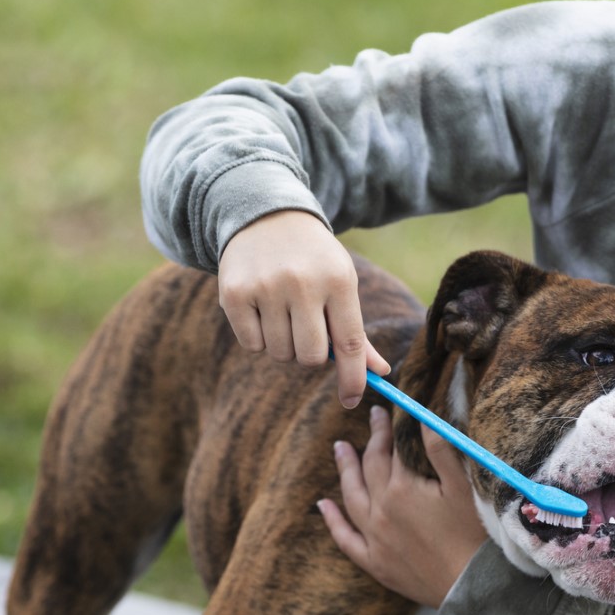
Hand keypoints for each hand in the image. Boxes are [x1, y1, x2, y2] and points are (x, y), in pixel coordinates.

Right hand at [218, 210, 391, 408]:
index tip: (352, 400)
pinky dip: (258, 337)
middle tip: (307, 331)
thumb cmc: (313, 259)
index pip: (350, 344)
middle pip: (311, 357)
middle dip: (311, 355)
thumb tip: (381, 373)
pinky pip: (251, 345)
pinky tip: (260, 307)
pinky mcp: (233, 293)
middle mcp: (302, 283)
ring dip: (284, 344)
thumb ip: (356, 332)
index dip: (353, 378)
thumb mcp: (341, 283)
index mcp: (338, 280)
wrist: (266, 214)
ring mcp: (265, 287)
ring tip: (282, 312)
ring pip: (280, 354)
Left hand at [321, 406, 487, 608]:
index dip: (386, 428)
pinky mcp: (375, 563)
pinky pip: (345, 538)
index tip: (384, 411)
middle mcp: (381, 511)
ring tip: (340, 449)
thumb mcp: (463, 487)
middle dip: (369, 441)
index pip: (388, 450)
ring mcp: (374, 538)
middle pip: (369, 468)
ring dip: (344, 471)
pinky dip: (333, 521)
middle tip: (371, 419)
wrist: (474, 586)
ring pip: (351, 497)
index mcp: (401, 489)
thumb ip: (440, 449)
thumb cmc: (475, 535)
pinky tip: (323, 506)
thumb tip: (424, 418)